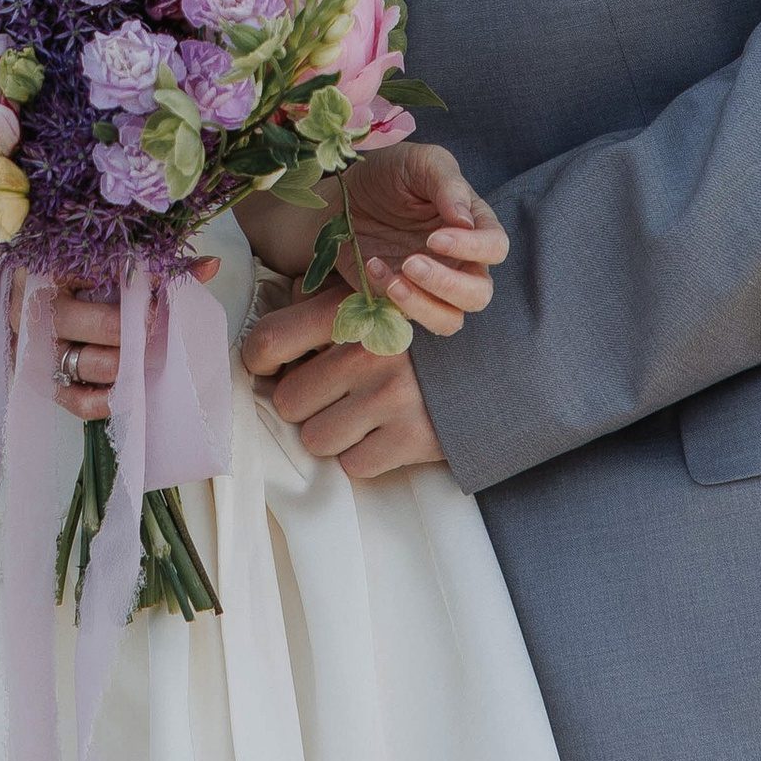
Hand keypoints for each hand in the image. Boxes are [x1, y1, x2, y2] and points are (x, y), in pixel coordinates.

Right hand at [32, 265, 217, 422]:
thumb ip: (160, 264)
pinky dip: (106, 400)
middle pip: (84, 322)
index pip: (90, 274)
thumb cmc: (82, 279)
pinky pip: (77, 400)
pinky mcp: (45, 383)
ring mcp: (36, 350)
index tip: (159, 293)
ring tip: (146, 358)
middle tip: (155, 328)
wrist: (39, 303)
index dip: (131, 285)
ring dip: (121, 364)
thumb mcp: (113, 263)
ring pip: (82, 363)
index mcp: (51, 270)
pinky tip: (129, 391)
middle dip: (126, 329)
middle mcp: (37, 310)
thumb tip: (210, 266)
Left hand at [241, 286, 447, 476]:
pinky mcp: (412, 438)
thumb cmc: (424, 329)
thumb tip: (275, 328)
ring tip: (356, 415)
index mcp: (352, 311)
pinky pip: (354, 465)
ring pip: (315, 439)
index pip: (268, 342)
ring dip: (331, 432)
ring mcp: (389, 399)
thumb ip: (323, 302)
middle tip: (325, 395)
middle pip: (288, 401)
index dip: (258, 362)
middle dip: (302, 404)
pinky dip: (363, 455)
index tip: (269, 369)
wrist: (502, 360)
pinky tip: (381, 434)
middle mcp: (366, 353)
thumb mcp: (378, 295)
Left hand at [333, 141, 506, 338]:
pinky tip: (372, 267)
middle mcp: (460, 261)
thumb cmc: (390, 174)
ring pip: (450, 321)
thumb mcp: (419, 162)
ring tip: (393, 281)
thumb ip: (447, 184)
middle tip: (411, 262)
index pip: (495, 247)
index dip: (472, 248)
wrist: (344, 194)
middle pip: (478, 294)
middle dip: (447, 284)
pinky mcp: (402, 301)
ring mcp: (431, 286)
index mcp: (474, 224)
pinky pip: (406, 318)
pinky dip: (391, 303)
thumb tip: (466, 221)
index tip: (434, 238)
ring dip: (423, 307)